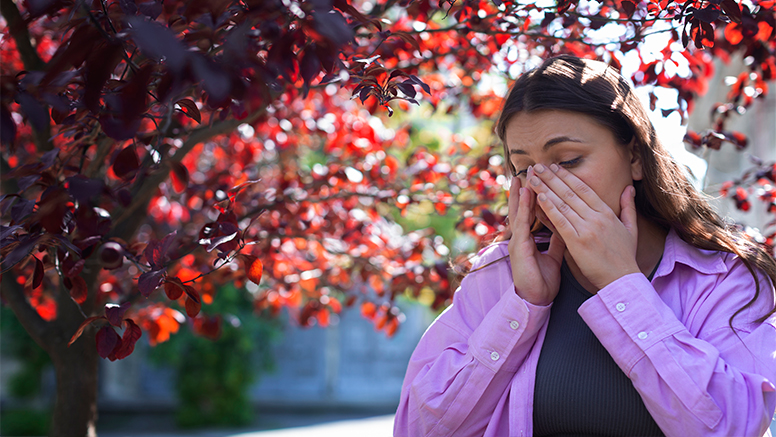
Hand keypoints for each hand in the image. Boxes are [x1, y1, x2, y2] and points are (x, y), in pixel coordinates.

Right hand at [507, 175, 565, 305]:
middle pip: (523, 207)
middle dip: (527, 188)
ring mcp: (518, 240)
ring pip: (519, 211)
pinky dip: (523, 207)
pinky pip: (521, 223)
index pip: (533, 211)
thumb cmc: (543, 280)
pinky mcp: (518, 247)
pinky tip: (526, 194)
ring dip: (521, 192)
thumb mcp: (554, 255)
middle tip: (530, 168)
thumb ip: (559, 239)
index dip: (537, 194)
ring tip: (525, 174)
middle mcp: (522, 236)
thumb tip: (568, 225)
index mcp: (530, 237)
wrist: (536, 299)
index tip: (543, 177)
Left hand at [528, 163, 639, 289]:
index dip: (568, 177)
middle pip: (570, 193)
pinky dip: (549, 208)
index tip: (555, 167)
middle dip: (552, 178)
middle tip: (538, 166)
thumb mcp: (631, 229)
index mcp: (607, 213)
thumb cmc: (624, 256)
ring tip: (533, 177)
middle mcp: (597, 217)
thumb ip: (628, 207)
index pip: (584, 189)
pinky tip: (539, 197)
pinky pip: (561, 221)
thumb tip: (629, 189)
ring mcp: (587, 229)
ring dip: (546, 189)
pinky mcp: (578, 242)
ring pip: (563, 204)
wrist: (622, 279)